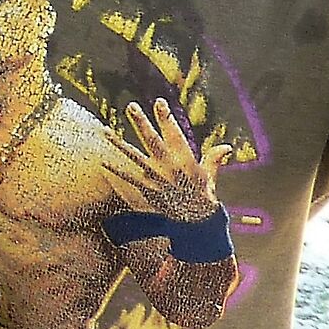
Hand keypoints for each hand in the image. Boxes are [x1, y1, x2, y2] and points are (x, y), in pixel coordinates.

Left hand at [117, 97, 232, 221]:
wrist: (197, 226)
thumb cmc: (203, 199)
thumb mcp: (210, 178)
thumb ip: (213, 160)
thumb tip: (226, 147)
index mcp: (185, 160)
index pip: (174, 134)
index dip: (166, 118)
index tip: (159, 101)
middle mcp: (170, 167)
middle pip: (153, 140)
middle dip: (142, 123)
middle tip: (131, 106)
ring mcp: (157, 179)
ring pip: (135, 157)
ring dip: (120, 144)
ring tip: (105, 131)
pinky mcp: (148, 192)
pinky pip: (128, 179)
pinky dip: (116, 171)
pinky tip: (102, 161)